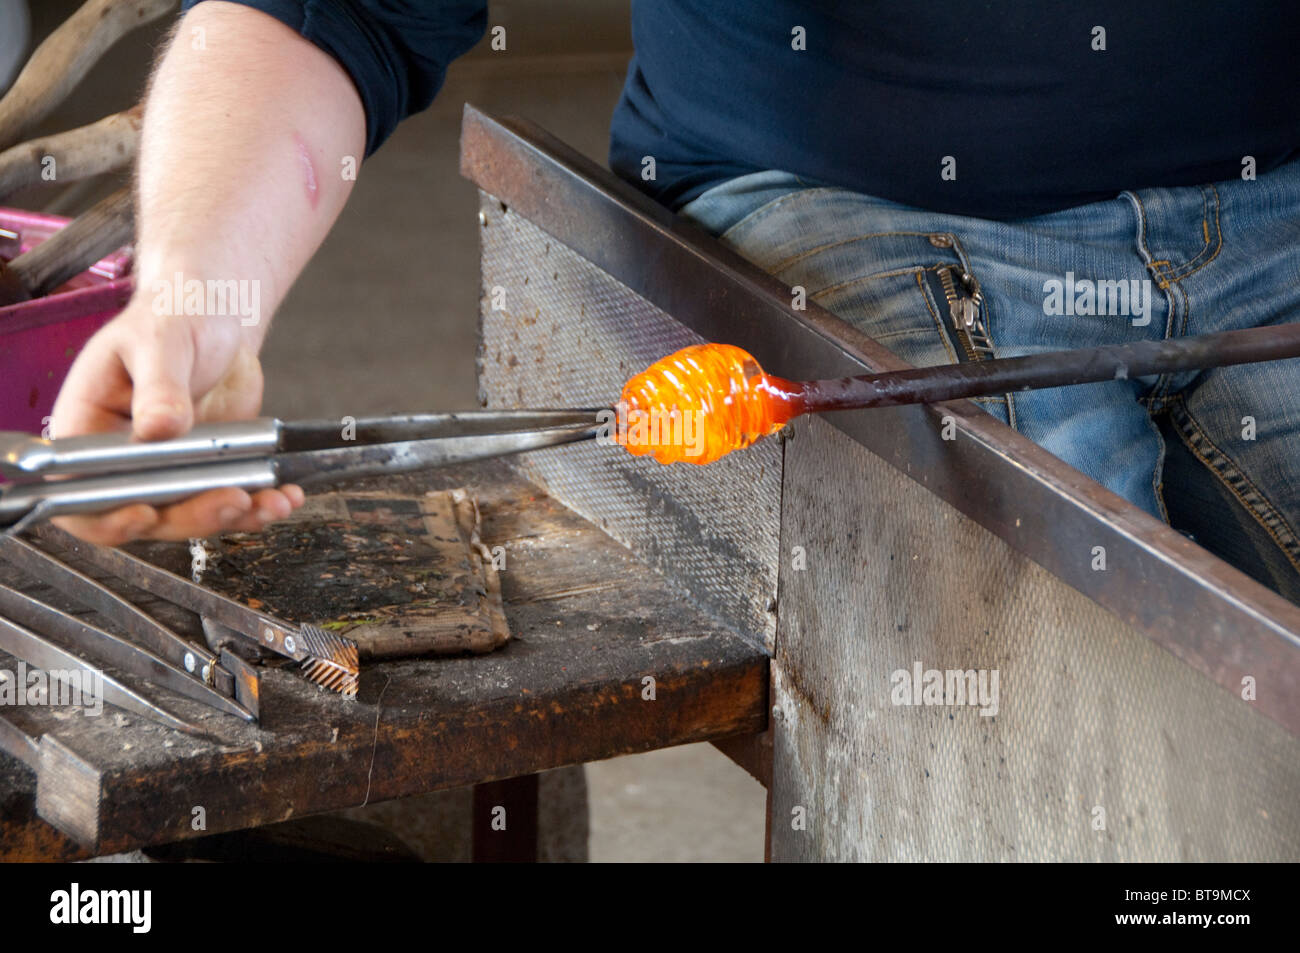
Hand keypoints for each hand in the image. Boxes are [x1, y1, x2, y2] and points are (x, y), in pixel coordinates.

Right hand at [48, 301, 303, 543]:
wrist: (214, 313)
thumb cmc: (171, 315)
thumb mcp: (160, 342)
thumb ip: (158, 387)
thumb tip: (158, 429)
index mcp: (86, 430)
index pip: (78, 493)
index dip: (106, 516)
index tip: (146, 513)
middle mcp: (121, 459)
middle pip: (143, 515)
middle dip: (191, 516)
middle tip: (234, 499)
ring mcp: (165, 470)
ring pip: (191, 516)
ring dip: (234, 517)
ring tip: (273, 501)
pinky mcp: (206, 470)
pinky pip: (227, 501)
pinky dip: (258, 505)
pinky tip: (284, 496)